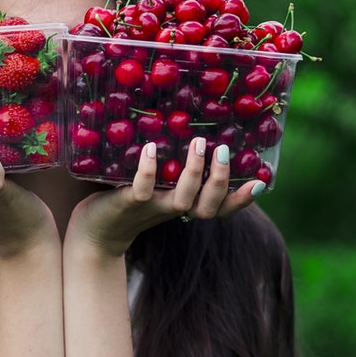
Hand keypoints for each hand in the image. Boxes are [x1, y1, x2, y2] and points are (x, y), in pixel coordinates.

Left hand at [66, 137, 266, 257]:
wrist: (94, 231)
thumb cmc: (129, 199)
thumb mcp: (156, 182)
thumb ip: (172, 163)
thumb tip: (190, 125)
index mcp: (185, 204)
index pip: (221, 208)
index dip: (242, 199)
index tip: (261, 182)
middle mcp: (173, 209)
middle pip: (208, 206)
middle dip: (220, 180)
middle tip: (223, 151)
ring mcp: (152, 208)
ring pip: (182, 200)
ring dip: (193, 172)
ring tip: (198, 144)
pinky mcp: (128, 203)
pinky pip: (142, 190)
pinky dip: (148, 171)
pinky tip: (151, 149)